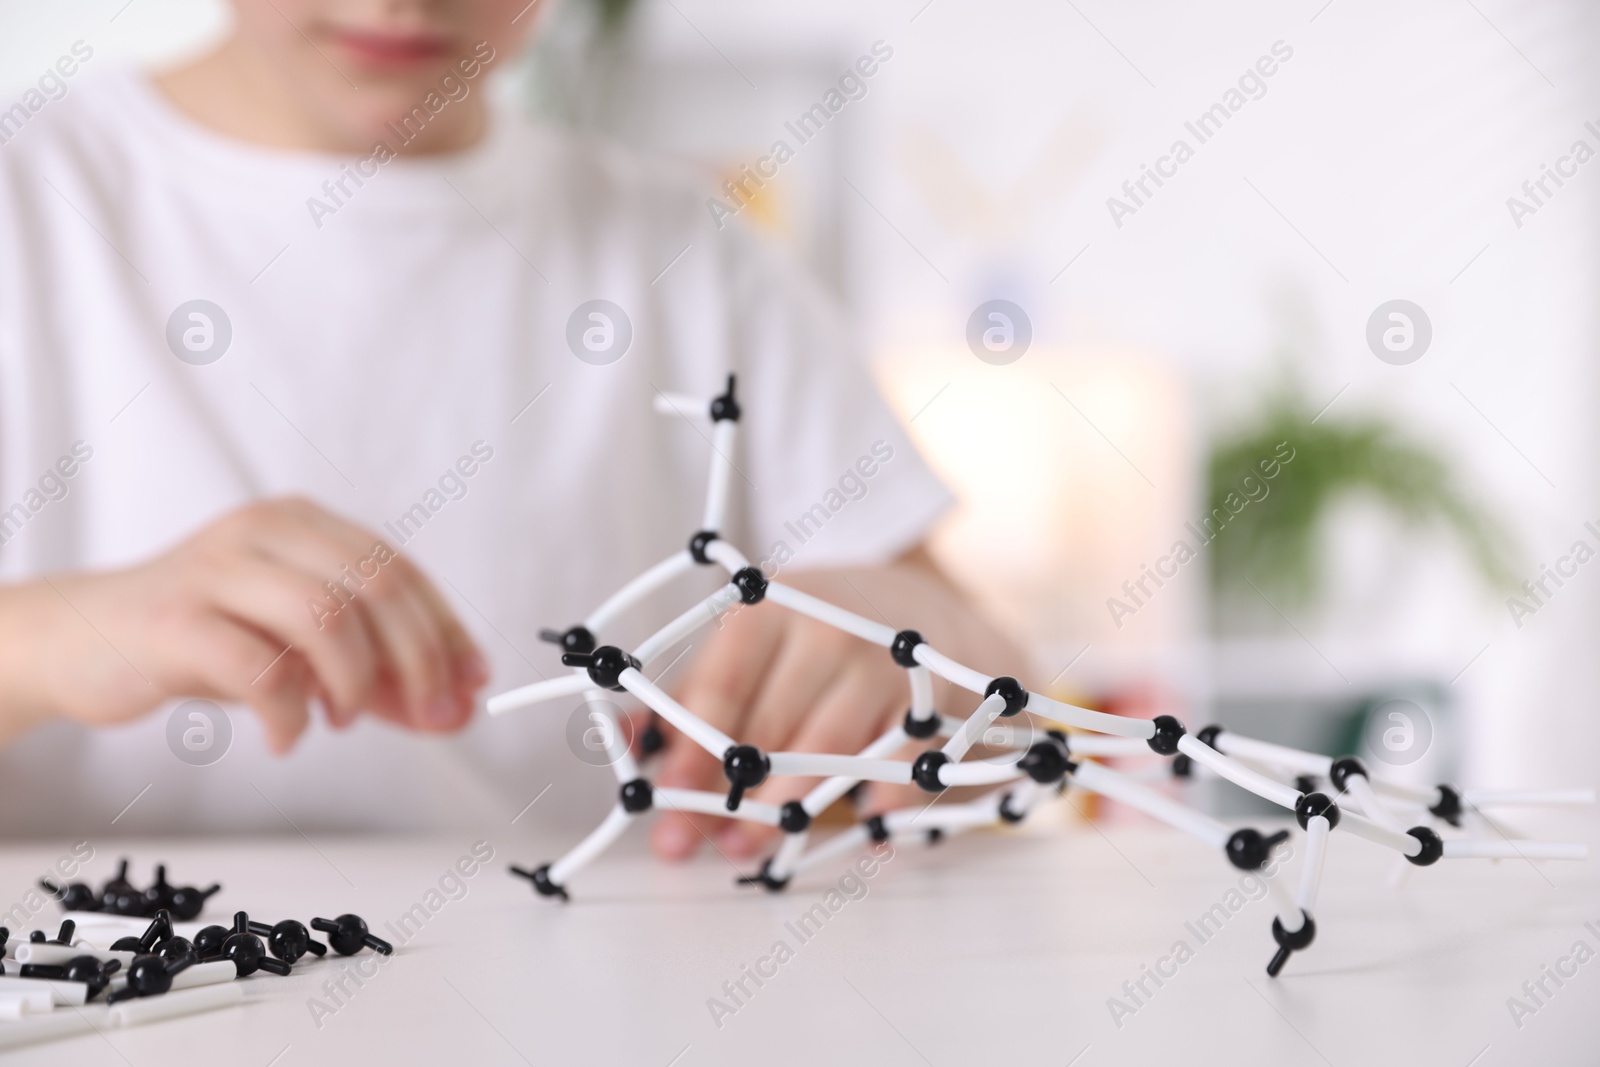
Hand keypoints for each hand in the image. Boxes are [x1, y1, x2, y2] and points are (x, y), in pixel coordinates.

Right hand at [0, 497, 485, 750]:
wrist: (79, 640)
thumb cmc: (200, 639)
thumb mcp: (297, 649)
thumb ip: (375, 675)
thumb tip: (455, 709)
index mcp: (304, 524)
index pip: (402, 569)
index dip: (447, 631)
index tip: (475, 685)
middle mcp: (265, 531)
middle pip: (378, 584)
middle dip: (420, 659)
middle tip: (431, 717)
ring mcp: (217, 569)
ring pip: (327, 616)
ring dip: (354, 682)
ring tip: (340, 719)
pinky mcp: (175, 621)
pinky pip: (259, 667)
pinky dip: (289, 712)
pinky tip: (286, 735)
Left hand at [647, 546, 1022, 860]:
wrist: (917, 608)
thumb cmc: (806, 638)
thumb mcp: (747, 646)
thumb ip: (684, 694)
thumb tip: (621, 742)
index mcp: (765, 610)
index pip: (720, 687)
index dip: (689, 750)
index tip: (664, 800)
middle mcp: (825, 630)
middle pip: (770, 730)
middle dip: (732, 797)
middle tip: (705, 843)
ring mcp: (881, 666)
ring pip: (827, 754)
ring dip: (786, 810)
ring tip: (752, 849)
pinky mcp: (928, 702)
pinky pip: (900, 767)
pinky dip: (881, 804)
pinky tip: (862, 832)